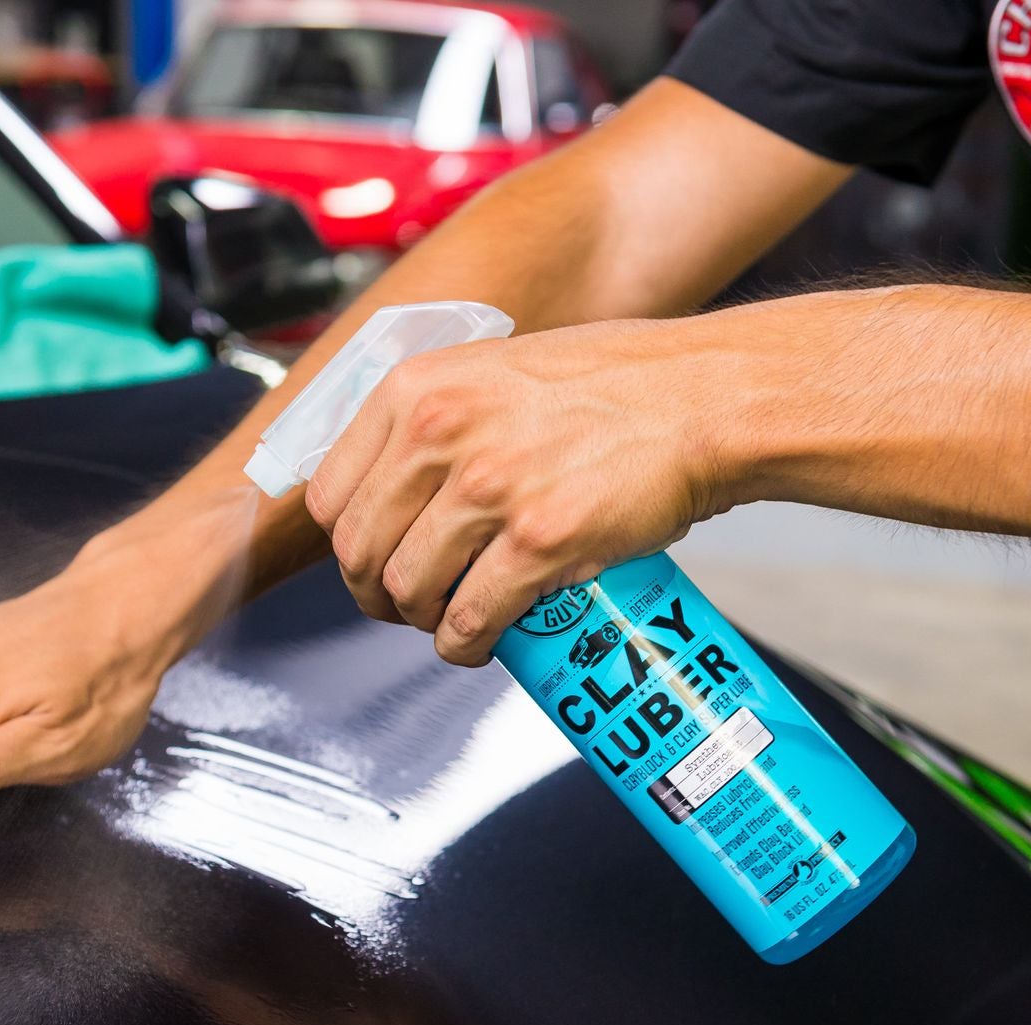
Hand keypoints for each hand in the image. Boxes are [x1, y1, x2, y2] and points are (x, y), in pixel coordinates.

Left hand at [303, 317, 731, 665]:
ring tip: (450, 621)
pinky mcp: (539, 540)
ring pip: (410, 591)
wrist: (700, 400)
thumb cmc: (612, 387)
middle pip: (360, 551)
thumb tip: (390, 484)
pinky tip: (480, 642)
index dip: (347, 544)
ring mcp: (488, 489)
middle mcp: (440, 434)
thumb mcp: (492, 373)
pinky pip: (471, 618)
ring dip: (423, 622)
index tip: (372, 560)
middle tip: (407, 605)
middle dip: (377, 594)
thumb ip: (434, 419)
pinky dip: (465, 645)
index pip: (330, 494)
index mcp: (417, 389)